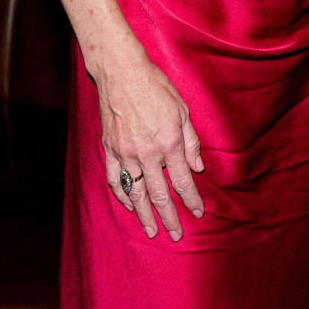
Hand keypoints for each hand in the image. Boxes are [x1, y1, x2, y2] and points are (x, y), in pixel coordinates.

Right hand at [98, 58, 205, 241]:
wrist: (122, 74)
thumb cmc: (156, 87)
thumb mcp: (182, 110)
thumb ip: (191, 141)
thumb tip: (197, 167)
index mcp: (169, 142)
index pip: (182, 180)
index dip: (191, 199)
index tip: (197, 212)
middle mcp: (147, 153)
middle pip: (160, 194)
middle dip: (169, 217)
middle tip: (176, 235)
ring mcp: (126, 153)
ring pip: (136, 193)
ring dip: (145, 214)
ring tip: (151, 231)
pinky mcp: (110, 150)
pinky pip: (115, 180)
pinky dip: (123, 196)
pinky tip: (131, 205)